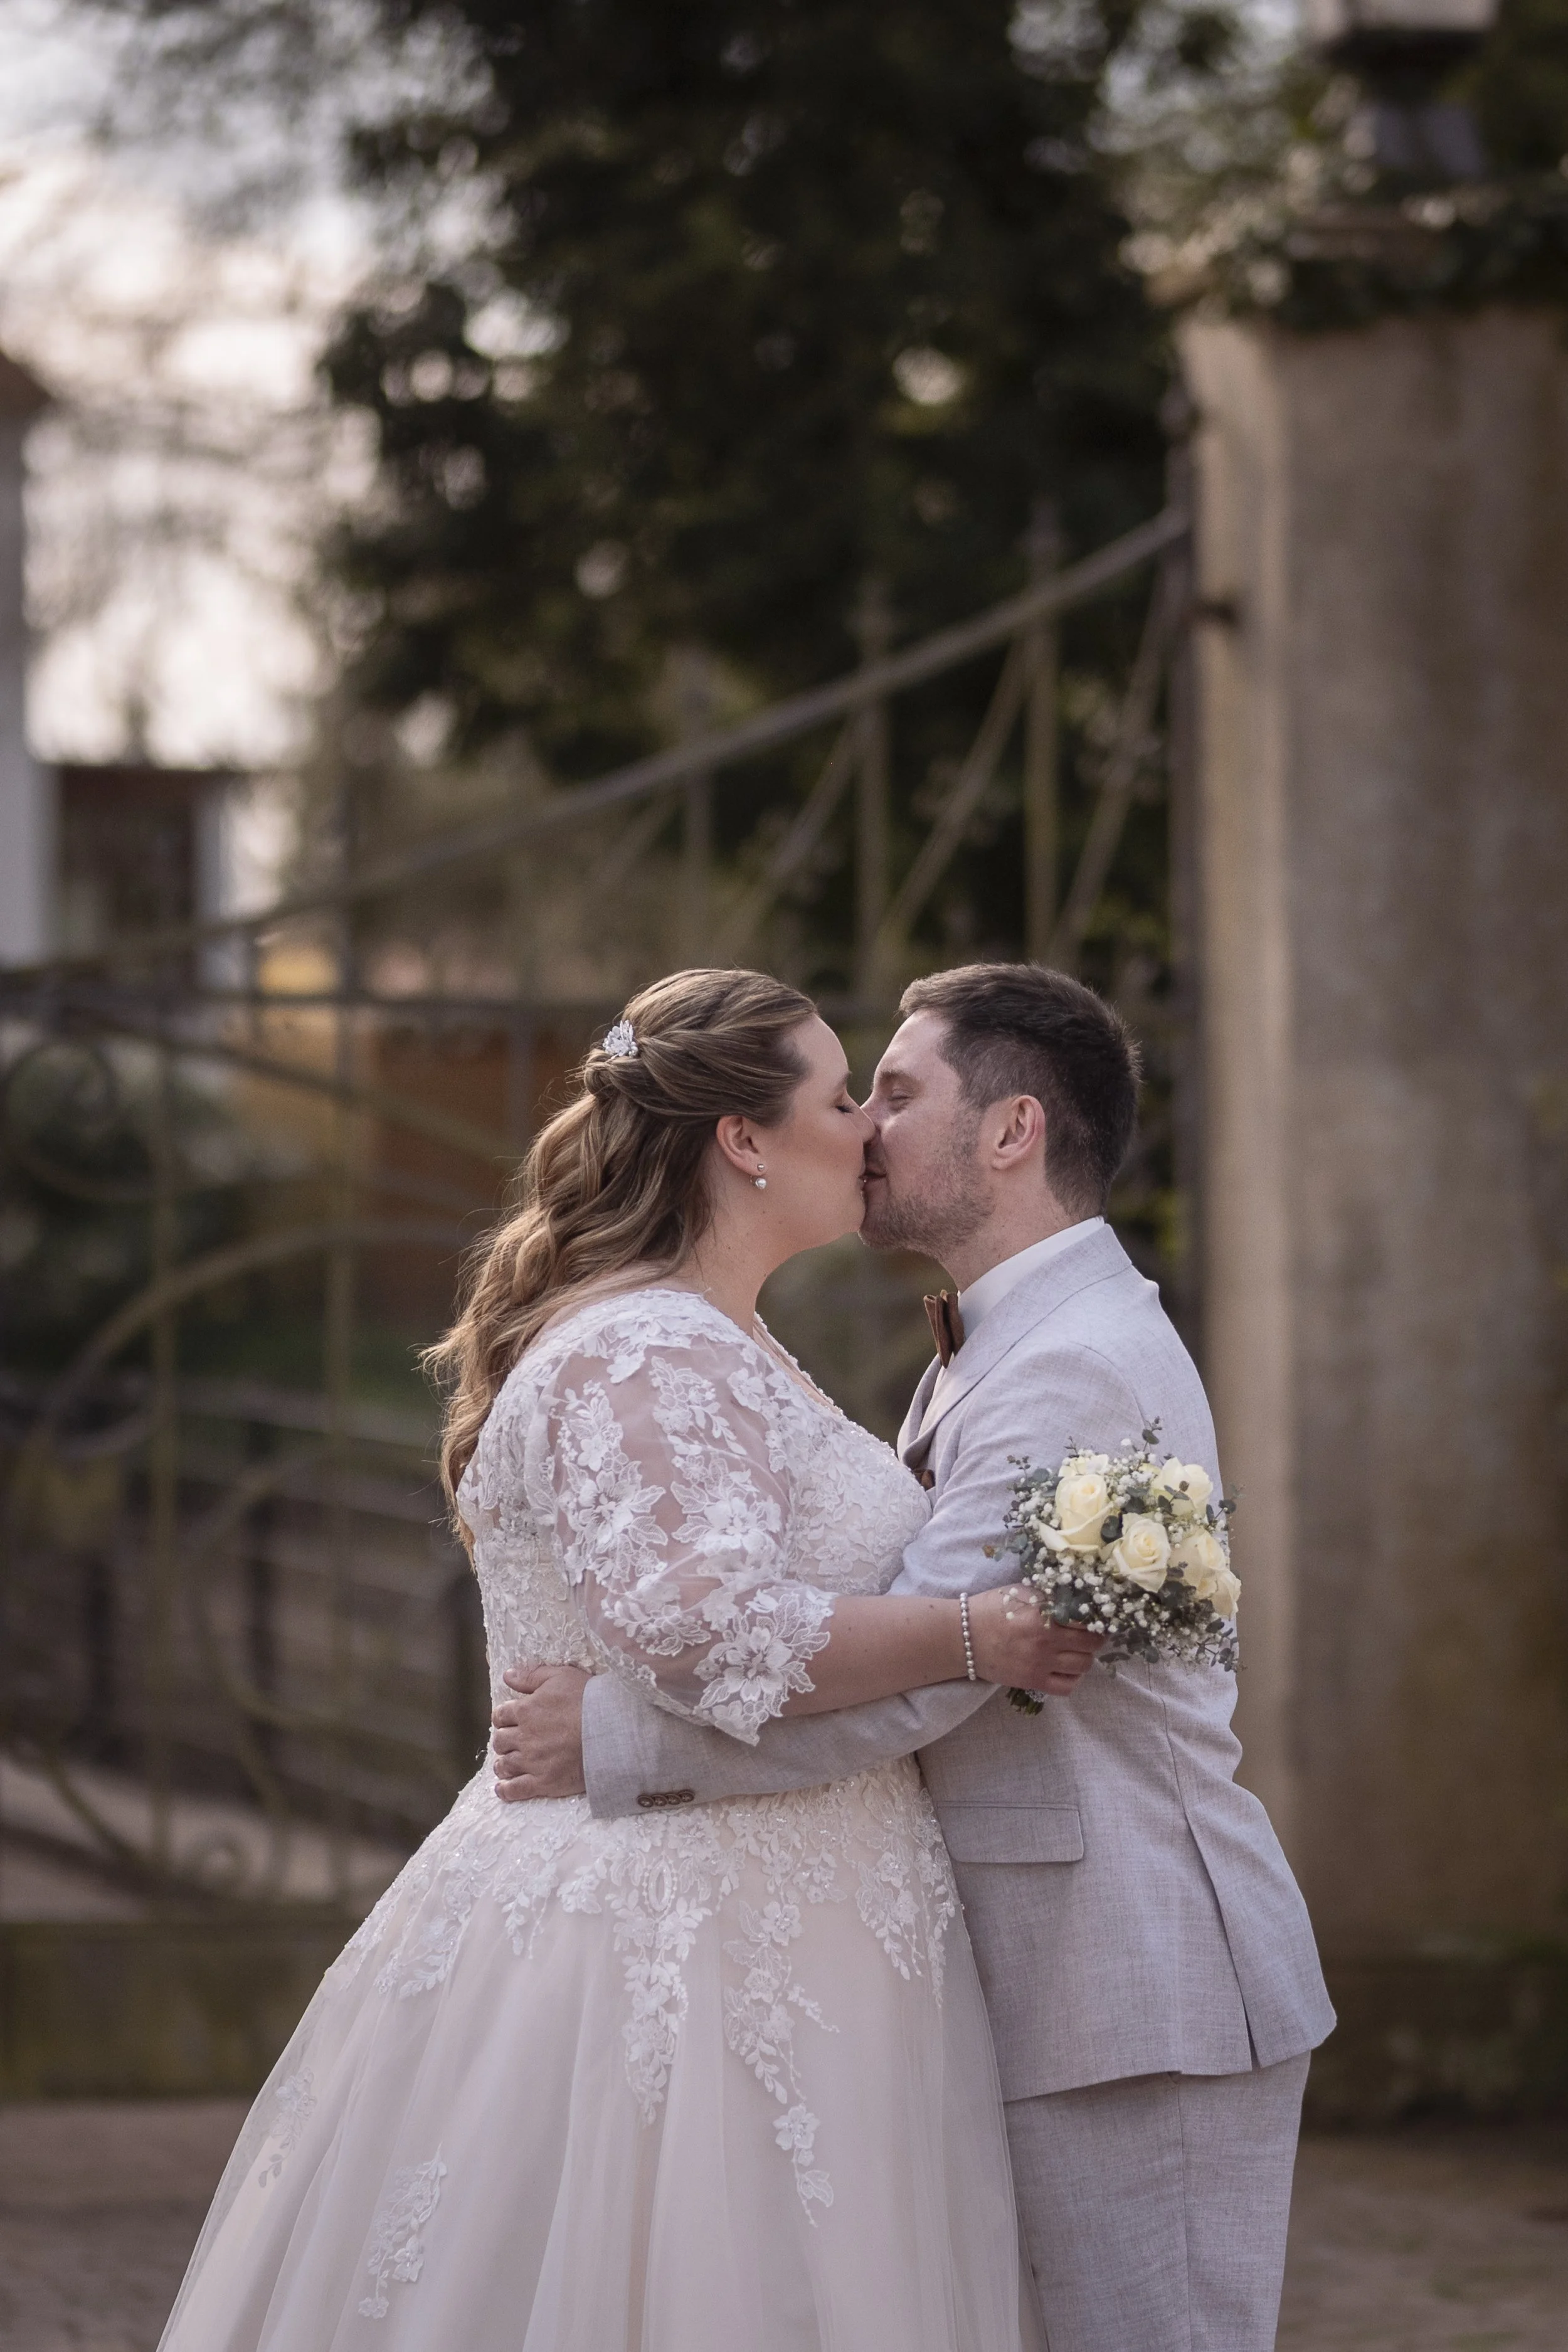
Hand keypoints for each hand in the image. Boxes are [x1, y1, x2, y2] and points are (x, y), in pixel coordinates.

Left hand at [492, 1663, 589, 1799]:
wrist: (612, 1730)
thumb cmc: (589, 1700)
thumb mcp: (560, 1676)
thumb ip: (531, 1675)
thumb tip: (507, 1676)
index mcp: (526, 1711)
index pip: (500, 1715)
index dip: (502, 1718)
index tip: (508, 1720)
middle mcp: (524, 1738)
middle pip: (500, 1741)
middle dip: (503, 1741)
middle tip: (511, 1742)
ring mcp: (533, 1762)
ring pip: (505, 1766)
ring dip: (503, 1764)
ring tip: (506, 1765)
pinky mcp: (544, 1782)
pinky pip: (516, 1790)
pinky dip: (506, 1790)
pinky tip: (503, 1789)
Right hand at [966, 1586, 1104, 1696]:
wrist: (963, 1636)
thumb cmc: (992, 1609)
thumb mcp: (1022, 1592)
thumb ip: (1050, 1597)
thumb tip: (1080, 1599)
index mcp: (1044, 1613)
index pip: (1087, 1618)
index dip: (1096, 1617)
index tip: (1096, 1616)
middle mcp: (1046, 1640)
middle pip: (1091, 1644)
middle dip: (1096, 1637)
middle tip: (1091, 1633)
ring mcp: (1040, 1663)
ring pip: (1084, 1665)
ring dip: (1086, 1657)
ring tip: (1078, 1650)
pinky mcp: (1032, 1681)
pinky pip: (1067, 1687)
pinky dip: (1073, 1679)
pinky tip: (1067, 1669)